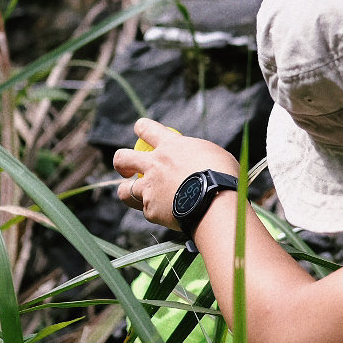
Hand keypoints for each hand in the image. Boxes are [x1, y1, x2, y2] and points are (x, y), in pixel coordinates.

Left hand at [113, 118, 239, 229]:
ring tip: (137, 197)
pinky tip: (168, 215)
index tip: (140, 131)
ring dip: (128, 192)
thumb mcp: (212, 154)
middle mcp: (154, 165)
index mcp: (170, 146)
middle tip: (127, 170)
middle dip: (121, 163)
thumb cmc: (222, 175)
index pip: (146, 128)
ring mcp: (149, 188)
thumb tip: (197, 157)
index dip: (141, 128)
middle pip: (122, 158)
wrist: (215, 202)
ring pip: (125, 191)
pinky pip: (148, 211)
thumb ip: (196, 154)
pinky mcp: (151, 210)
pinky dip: (156, 212)